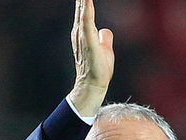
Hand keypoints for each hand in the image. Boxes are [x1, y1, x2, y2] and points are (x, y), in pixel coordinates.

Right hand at [68, 0, 114, 116]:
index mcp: (84, 32)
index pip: (85, 11)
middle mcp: (80, 32)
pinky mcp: (88, 41)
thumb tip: (104, 30)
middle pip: (82, 8)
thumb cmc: (98, 69)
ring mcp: (82, 36)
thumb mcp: (105, 49)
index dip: (85, 0)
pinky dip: (86, 9)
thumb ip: (104, 38)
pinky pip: (87, 21)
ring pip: (83, 11)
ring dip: (83, 0)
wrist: (94, 85)